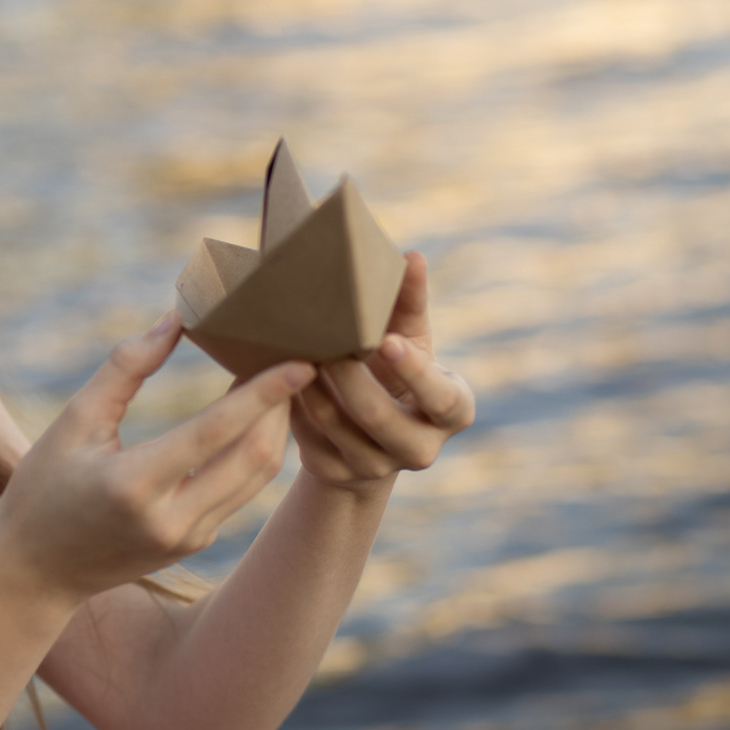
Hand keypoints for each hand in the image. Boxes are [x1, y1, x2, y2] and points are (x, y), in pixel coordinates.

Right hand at [0, 312, 315, 605]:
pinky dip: (256, 451)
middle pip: (254, 458)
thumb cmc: (46, 485)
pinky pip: (242, 491)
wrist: (36, 570)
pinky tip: (256, 418)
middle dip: (282, 407)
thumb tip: (175, 320)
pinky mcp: (196, 542)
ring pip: (258, 478)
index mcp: (135, 485)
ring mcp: (189, 537)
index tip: (300, 361)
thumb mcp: (74, 420)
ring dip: (276, 429)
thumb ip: (125, 368)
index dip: (262, 394)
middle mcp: (171, 519)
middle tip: (295, 359)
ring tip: (283, 383)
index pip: (215, 432)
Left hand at [289, 251, 473, 493]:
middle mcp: (421, 448)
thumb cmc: (392, 367)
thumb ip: (408, 300)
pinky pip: (309, 439)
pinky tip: (278, 377)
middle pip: (379, 416)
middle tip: (323, 341)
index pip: (441, 397)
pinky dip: (293, 406)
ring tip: (293, 352)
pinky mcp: (337, 472)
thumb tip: (412, 256)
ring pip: (338, 427)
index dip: (416, 372)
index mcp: (451, 410)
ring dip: (312, 388)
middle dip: (348, 377)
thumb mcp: (407, 336)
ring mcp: (377, 466)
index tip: (387, 341)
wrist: (365, 427)